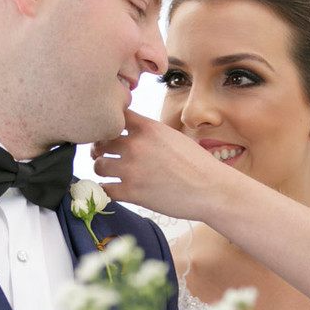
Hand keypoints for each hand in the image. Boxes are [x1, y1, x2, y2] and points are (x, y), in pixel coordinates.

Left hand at [92, 109, 229, 220]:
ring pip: (98, 166)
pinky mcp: (131, 193)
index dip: (108, 124)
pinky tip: (112, 190)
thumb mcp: (173, 136)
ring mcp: (131, 169)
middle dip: (99, 148)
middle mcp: (136, 146)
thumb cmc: (198, 165)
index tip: (109, 132)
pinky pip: (105, 190)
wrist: (211, 190)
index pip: (114, 116)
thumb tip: (133, 133)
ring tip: (108, 172)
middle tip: (101, 154)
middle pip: (100, 141)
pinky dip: (105, 191)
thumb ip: (149, 133)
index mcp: (147, 128)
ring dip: (101, 169)